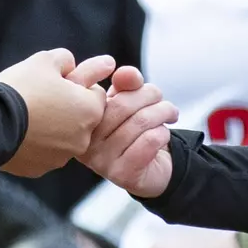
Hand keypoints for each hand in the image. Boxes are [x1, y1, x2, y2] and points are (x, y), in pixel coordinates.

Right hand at [0, 50, 112, 177]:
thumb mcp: (44, 60)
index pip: (96, 93)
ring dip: (52, 128)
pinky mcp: (39, 169)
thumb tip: (71, 64)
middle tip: (42, 97)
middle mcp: (83, 139)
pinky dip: (36, 144)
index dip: (78, 84)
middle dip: (66, 108)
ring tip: (28, 114)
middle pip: (80, 118)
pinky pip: (42, 153)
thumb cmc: (22, 89)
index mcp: (90, 110)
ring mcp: (61, 157)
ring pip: (62, 138)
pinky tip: (19, 132)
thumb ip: (65, 59)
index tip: (59, 82)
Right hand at [78, 65, 175, 196]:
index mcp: (77, 119)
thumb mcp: (127, 100)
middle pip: (122, 105)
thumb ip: (126, 83)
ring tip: (169, 113)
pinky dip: (162, 133)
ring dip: (162, 113)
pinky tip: (162, 134)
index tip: (138, 82)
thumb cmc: (132, 129)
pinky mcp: (121, 174)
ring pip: (140, 122)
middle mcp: (83, 142)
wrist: (149, 168)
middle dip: (150, 95)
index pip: (100, 92)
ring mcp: (100, 160)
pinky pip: (149, 142)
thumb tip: (127, 74)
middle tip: (161, 98)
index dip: (125, 81)